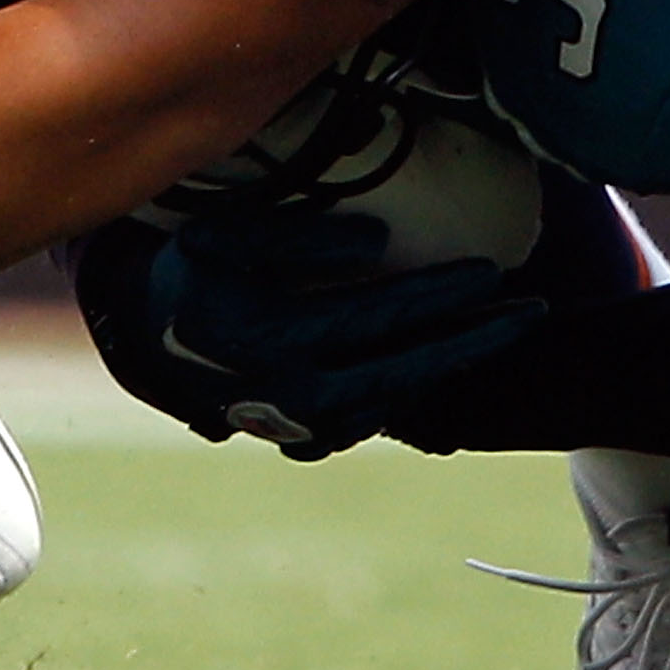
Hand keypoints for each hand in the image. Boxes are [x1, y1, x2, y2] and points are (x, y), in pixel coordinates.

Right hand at [75, 208, 543, 459]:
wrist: (136, 335)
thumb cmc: (182, 270)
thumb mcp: (226, 236)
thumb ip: (300, 235)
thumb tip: (378, 243)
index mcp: (280, 340)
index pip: (384, 316)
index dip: (443, 293)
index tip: (492, 272)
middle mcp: (298, 393)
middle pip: (411, 365)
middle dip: (478, 338)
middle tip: (534, 311)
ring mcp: (302, 422)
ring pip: (400, 396)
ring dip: (455, 364)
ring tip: (503, 332)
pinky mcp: (303, 434)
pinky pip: (375, 414)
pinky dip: (418, 389)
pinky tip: (446, 362)